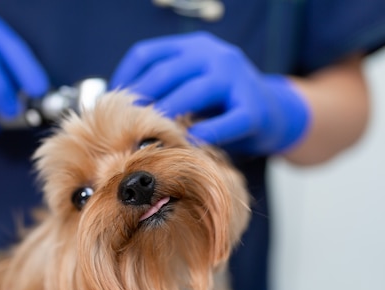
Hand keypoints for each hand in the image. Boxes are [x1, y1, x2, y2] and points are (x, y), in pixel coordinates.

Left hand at [111, 32, 309, 153]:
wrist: (276, 114)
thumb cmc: (222, 106)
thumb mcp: (192, 89)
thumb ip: (164, 92)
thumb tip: (116, 108)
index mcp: (193, 47)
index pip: (147, 54)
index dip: (123, 80)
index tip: (108, 106)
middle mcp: (214, 55)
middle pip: (165, 73)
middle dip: (140, 102)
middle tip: (120, 127)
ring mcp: (236, 79)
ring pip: (193, 93)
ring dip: (167, 116)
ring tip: (148, 136)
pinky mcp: (253, 109)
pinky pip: (224, 123)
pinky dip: (205, 135)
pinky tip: (188, 146)